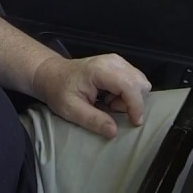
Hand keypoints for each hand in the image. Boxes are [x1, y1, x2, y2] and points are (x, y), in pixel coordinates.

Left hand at [30, 54, 151, 137]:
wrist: (52, 74)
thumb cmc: (59, 90)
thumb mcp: (71, 109)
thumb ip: (93, 120)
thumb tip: (114, 131)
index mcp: (100, 70)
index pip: (130, 86)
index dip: (136, 106)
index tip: (134, 123)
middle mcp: (113, 61)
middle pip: (140, 83)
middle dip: (131, 101)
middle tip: (109, 107)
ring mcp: (117, 61)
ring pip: (140, 82)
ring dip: (129, 98)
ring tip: (108, 102)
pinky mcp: (119, 64)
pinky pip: (134, 81)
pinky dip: (127, 93)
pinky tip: (109, 96)